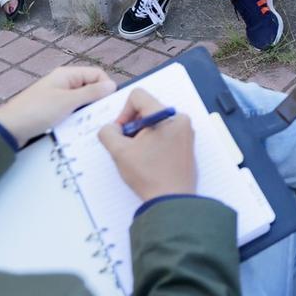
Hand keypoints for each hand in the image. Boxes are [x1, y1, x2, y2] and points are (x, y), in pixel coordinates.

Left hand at [0, 66, 116, 145]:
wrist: (9, 128)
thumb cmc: (37, 111)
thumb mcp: (67, 102)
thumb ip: (91, 93)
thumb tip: (112, 85)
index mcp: (67, 74)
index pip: (97, 74)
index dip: (106, 86)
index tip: (110, 104)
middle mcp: (64, 82)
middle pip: (91, 87)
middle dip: (98, 100)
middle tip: (103, 116)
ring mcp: (58, 96)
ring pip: (82, 101)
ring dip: (88, 111)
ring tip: (92, 124)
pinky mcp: (54, 110)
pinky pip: (73, 110)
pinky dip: (78, 117)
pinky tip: (80, 128)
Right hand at [99, 88, 196, 202]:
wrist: (172, 200)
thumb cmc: (149, 176)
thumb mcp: (120, 152)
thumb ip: (108, 133)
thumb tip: (110, 128)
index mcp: (166, 115)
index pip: (138, 96)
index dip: (123, 113)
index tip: (121, 133)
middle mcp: (180, 119)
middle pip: (147, 109)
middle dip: (133, 126)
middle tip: (128, 147)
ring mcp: (186, 132)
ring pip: (156, 122)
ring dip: (142, 135)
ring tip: (139, 156)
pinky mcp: (187, 144)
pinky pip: (166, 132)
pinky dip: (154, 141)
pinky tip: (149, 160)